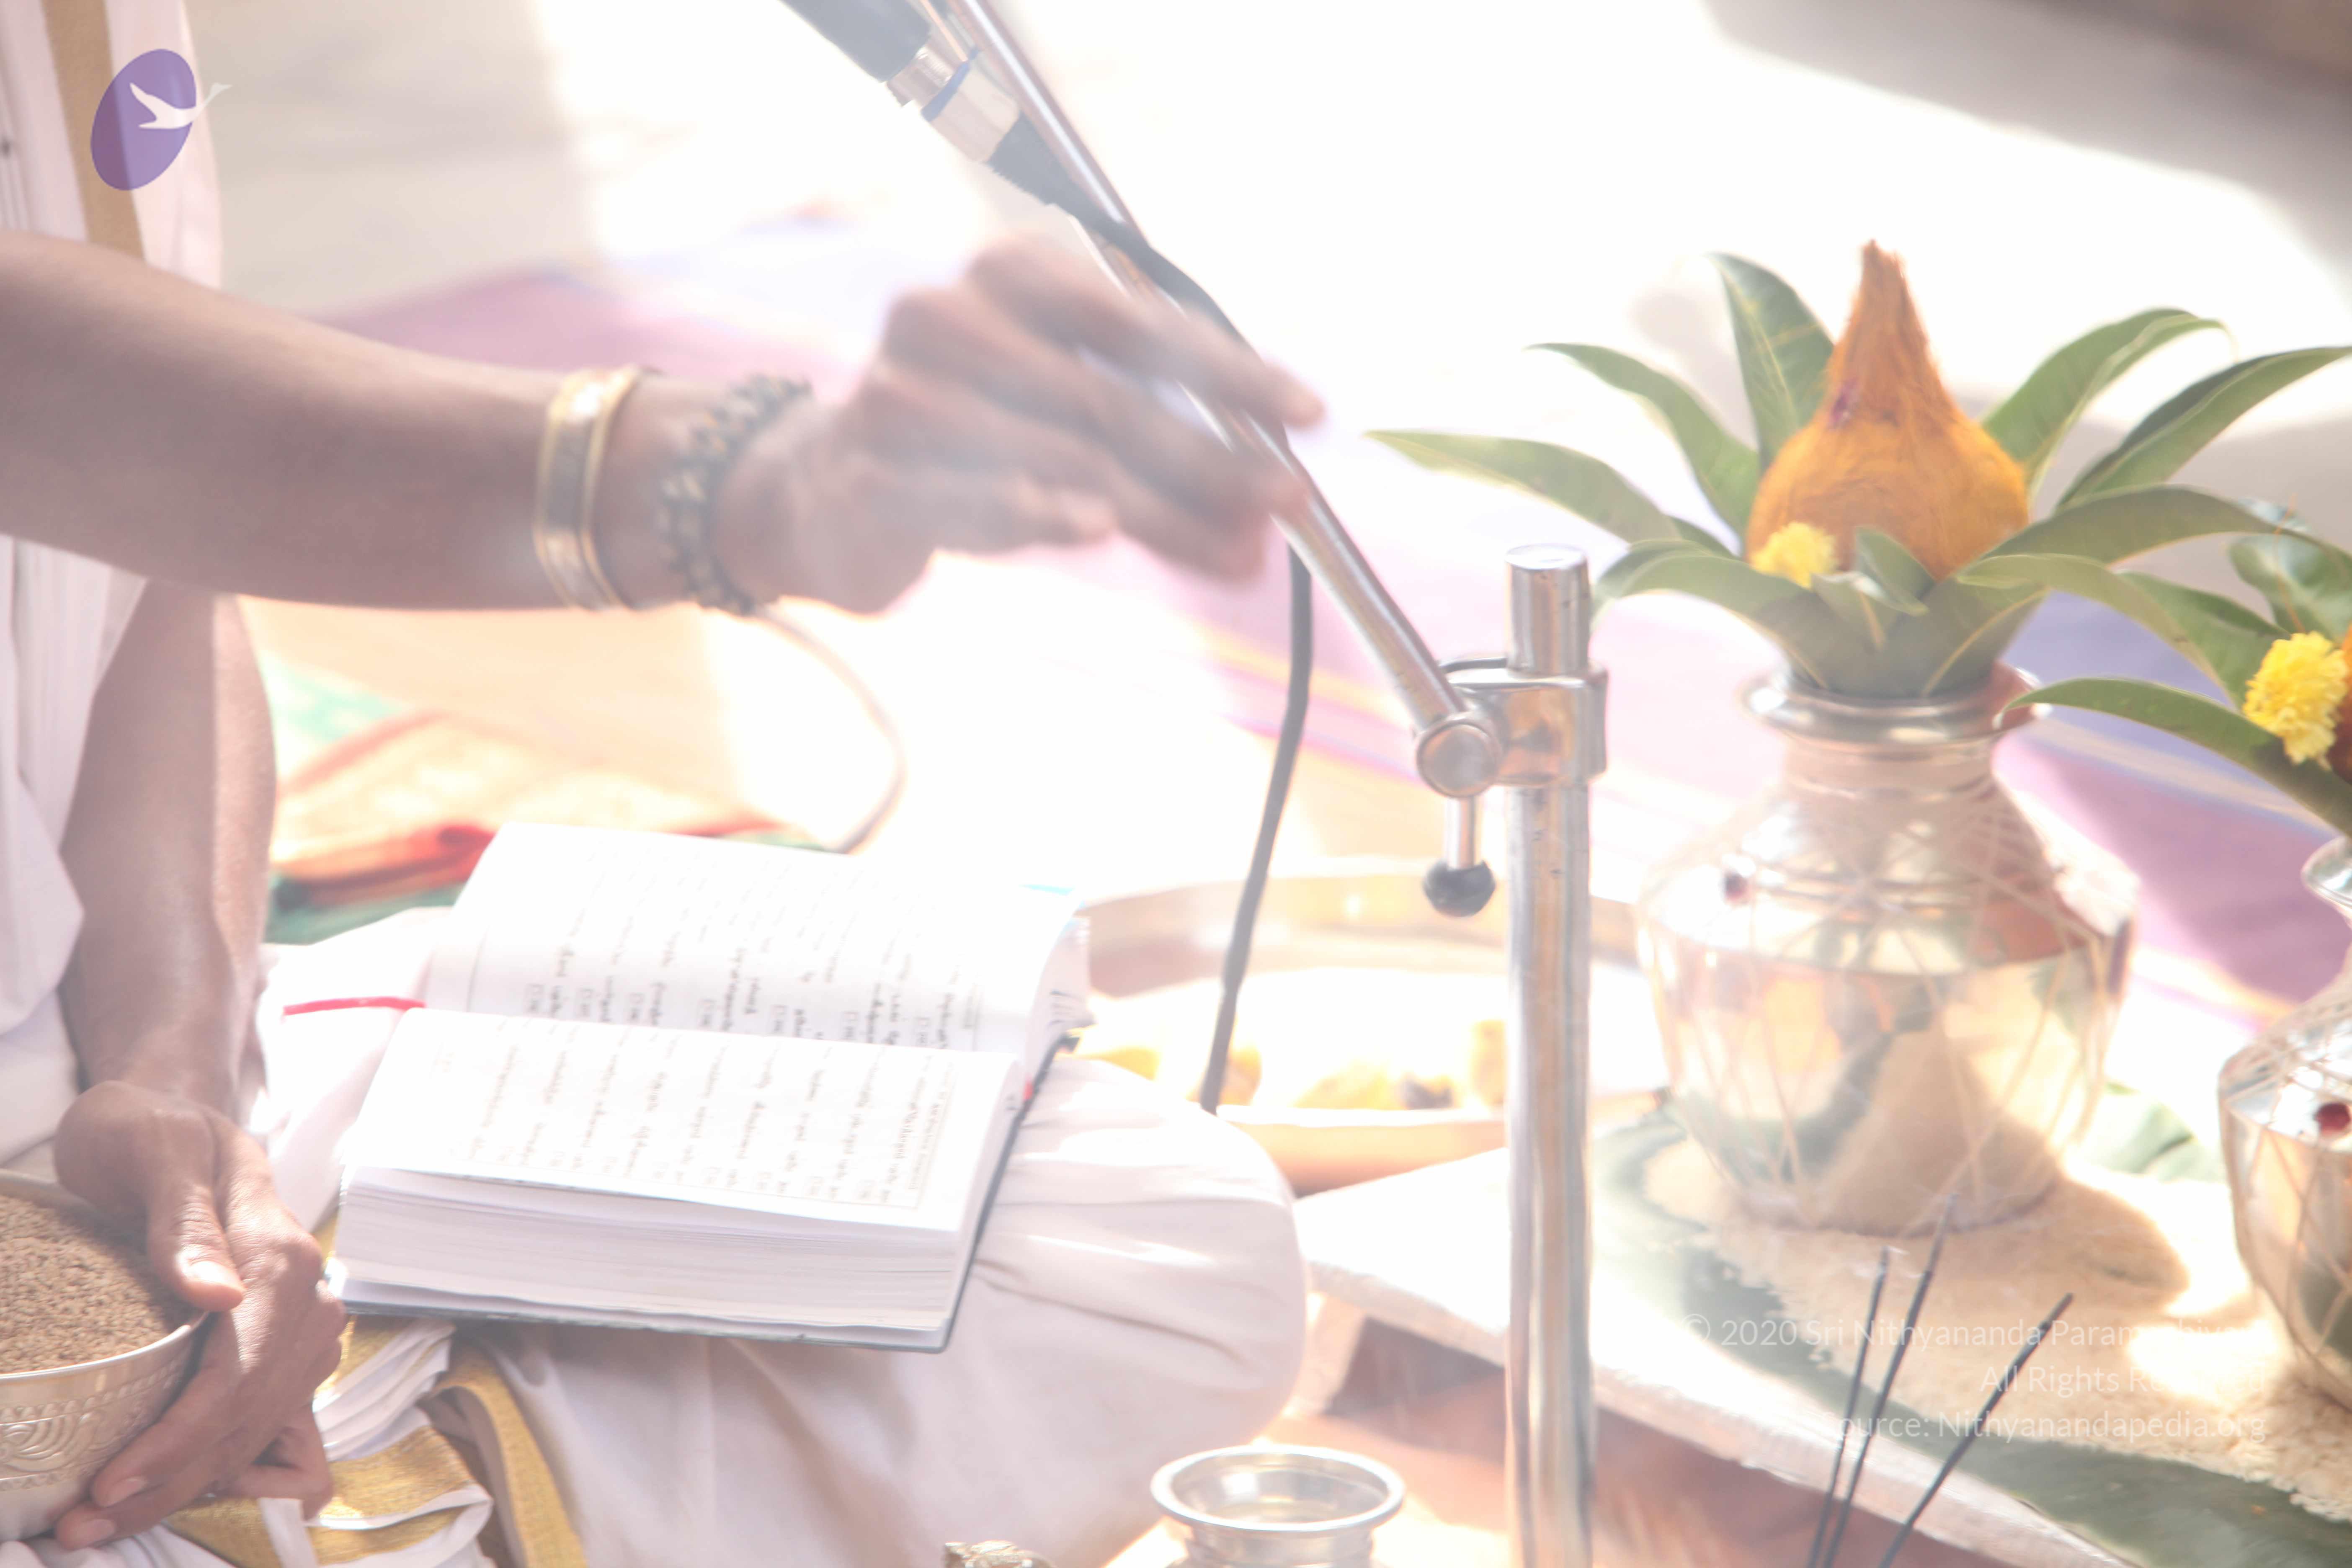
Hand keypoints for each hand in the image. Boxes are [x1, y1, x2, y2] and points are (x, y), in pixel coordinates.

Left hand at [49, 1080, 344, 1548]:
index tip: (110, 1482)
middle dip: (172, 1480)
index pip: (239, 1372)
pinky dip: (238, 1470)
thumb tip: (220, 1295)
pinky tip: (187, 1488)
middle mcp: (308, 1300)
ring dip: (192, 1484)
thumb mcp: (153, 1151)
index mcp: (281, 1257)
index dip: (179, 1437)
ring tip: (109, 1519)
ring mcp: (301, 1328)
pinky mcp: (281, 1345)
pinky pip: (278, 1424)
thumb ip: (186, 1222)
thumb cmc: (150, 1129)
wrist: (171, 1117)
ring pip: (262, 1430)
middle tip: (83, 1526)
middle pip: (250, 1415)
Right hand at [718, 237, 1324, 613]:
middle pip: (1110, 400)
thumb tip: (1271, 497)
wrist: (824, 492)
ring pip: (1062, 460)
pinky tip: (1097, 528)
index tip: (1311, 415)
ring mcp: (903, 397)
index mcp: (1008, 274)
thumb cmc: (971, 439)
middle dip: (1213, 459)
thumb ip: (1153, 428)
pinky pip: (977, 499)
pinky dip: (1041, 513)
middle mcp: (949, 317)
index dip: (1231, 369)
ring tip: (1238, 555)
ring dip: (1162, 515)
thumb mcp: (1061, 405)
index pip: (1139, 320)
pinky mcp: (874, 477)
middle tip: (1290, 502)